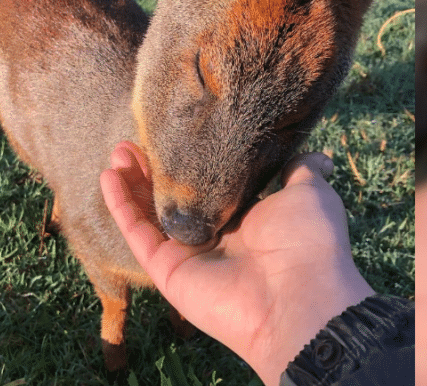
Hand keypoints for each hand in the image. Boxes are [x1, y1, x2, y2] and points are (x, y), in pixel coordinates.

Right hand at [100, 141, 373, 385]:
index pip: (209, 184)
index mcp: (247, 218)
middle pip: (173, 197)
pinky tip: (108, 175)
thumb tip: (318, 156)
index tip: (174, 130)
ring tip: (118, 149)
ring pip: (150, 213)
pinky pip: (137, 234)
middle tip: (136, 136)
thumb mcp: (309, 193)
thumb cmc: (308, 242)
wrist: (299, 296)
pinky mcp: (167, 270)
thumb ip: (301, 171)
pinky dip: (120, 206)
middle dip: (153, 167)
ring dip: (131, 182)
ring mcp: (189, 254)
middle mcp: (215, 236)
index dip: (190, 159)